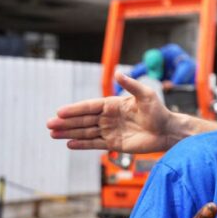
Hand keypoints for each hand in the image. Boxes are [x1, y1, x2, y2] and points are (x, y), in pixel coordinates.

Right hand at [47, 72, 174, 152]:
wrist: (168, 131)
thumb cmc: (159, 111)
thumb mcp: (146, 95)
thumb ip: (131, 85)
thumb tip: (117, 73)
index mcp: (113, 104)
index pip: (90, 107)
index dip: (75, 109)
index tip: (60, 112)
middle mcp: (109, 117)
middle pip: (83, 120)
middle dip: (66, 122)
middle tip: (49, 125)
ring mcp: (110, 131)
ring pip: (86, 132)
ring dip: (69, 133)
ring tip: (53, 134)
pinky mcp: (115, 144)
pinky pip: (95, 144)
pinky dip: (82, 144)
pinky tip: (69, 144)